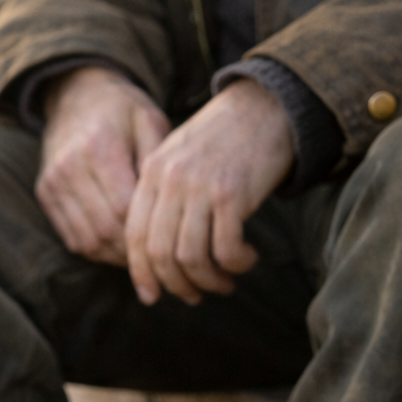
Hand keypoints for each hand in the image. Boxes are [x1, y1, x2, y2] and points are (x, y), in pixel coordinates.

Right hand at [36, 66, 170, 264]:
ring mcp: (53, 182)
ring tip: (141, 253)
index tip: (171, 235)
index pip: (125, 208)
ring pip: (87, 240)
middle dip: (135, 248)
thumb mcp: (151, 121)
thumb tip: (169, 209)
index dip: (148, 229)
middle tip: (161, 253)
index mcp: (99, 146)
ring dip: (116, 255)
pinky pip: (72, 238)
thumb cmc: (122, 110)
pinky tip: (118, 245)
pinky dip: (97, 249)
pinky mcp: (45, 194)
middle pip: (105, 230)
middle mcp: (69, 167)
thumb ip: (159, 162)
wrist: (75, 94)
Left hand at [126, 78, 293, 304]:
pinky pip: (225, 249)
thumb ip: (163, 196)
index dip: (141, 272)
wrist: (266, 105)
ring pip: (190, 257)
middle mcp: (170, 180)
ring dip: (208, 281)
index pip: (134, 235)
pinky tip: (246, 260)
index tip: (151, 296)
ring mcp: (200, 186)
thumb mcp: (180, 159)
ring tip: (224, 284)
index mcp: (151, 173)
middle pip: (159, 253)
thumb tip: (157, 255)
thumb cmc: (224, 140)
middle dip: (176, 284)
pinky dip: (234, 264)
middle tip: (195, 295)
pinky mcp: (233, 193)